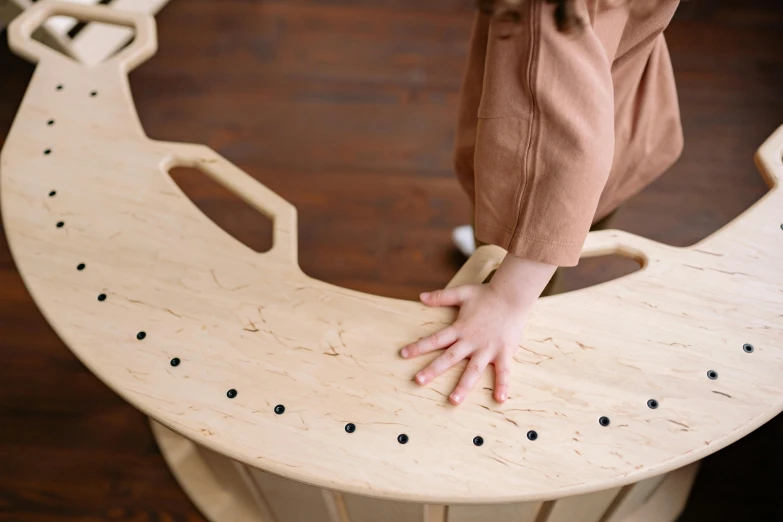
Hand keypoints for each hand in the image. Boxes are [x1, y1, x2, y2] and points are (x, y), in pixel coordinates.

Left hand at [401, 255, 555, 404]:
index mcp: (460, 328)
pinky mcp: (504, 352)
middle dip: (433, 370)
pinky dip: (502, 385)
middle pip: (449, 358)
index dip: (419, 347)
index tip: (403, 354)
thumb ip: (441, 297)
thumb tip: (420, 296)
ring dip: (463, 386)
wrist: (512, 295)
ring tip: (453, 400)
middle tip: (418, 381)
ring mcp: (488, 349)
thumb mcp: (461, 293)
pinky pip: (503, 371)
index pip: (435, 340)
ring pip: (473, 371)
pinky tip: (499, 399)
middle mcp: (471, 342)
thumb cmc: (487, 294)